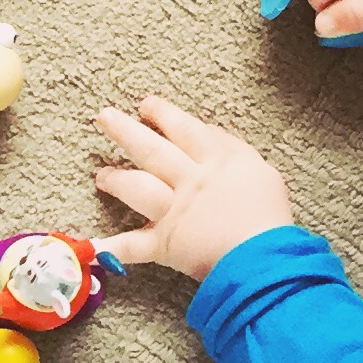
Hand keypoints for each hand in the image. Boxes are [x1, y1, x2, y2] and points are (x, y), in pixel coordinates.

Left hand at [95, 94, 293, 277]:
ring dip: (117, 180)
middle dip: (125, 131)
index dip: (163, 114)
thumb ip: (232, 150)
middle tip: (104, 117)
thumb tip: (208, 133)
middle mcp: (190, 182)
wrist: (264, 257)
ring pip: (138, 189)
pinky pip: (133, 246)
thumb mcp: (261, 171)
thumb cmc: (270, 215)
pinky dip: (112, 247)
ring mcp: (174, 212)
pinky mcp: (165, 244)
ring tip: (101, 175)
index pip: (184, 130)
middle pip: (152, 151)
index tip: (146, 104)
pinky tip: (92, 245)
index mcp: (216, 162)